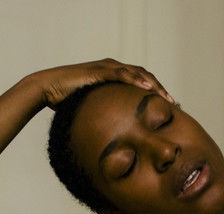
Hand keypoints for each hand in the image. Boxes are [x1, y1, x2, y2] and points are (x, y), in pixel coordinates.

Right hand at [29, 59, 174, 108]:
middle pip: (146, 77)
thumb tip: (116, 136)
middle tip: (175, 105)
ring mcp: (107, 67)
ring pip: (138, 74)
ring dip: (155, 86)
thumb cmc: (68, 101)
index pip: (142, 83)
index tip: (170, 109)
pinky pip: (122, 74)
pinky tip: (147, 89)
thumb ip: (108, 116)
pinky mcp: (99, 70)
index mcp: (115, 77)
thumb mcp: (95, 110)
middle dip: (161, 90)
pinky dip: (136, 80)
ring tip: (167, 98)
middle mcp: (114, 68)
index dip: (157, 94)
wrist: (48, 88)